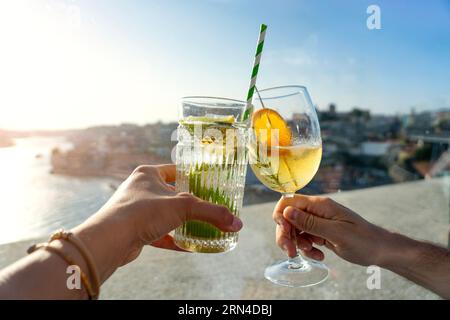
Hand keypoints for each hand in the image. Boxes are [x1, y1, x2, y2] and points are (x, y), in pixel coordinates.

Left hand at [72, 164, 241, 281]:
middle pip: (172, 194)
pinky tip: (187, 246)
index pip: (176, 171)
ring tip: (200, 227)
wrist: (111, 239)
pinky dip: (173, 239)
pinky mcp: (135, 230)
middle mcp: (141, 190)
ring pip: (165, 215)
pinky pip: (159, 234)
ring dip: (181, 222)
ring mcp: (137, 211)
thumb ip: (211, 213)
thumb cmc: (142, 212)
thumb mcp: (182, 207)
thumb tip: (235, 223)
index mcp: (149, 174)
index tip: (208, 184)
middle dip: (189, 203)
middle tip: (207, 208)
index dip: (193, 177)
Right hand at [273, 195, 387, 265]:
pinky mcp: (320, 233)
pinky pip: (305, 239)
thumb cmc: (363, 240)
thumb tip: (286, 211)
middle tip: (291, 251)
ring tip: (312, 253)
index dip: (281, 215)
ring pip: (294, 230)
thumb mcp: (336, 232)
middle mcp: (316, 211)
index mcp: (320, 205)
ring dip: (297, 244)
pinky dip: (308, 249)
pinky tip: (320, 256)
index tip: (285, 231)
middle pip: (288, 217)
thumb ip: (310, 222)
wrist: (380, 250)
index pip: (289, 201)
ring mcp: (318, 222)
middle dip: (286, 234)